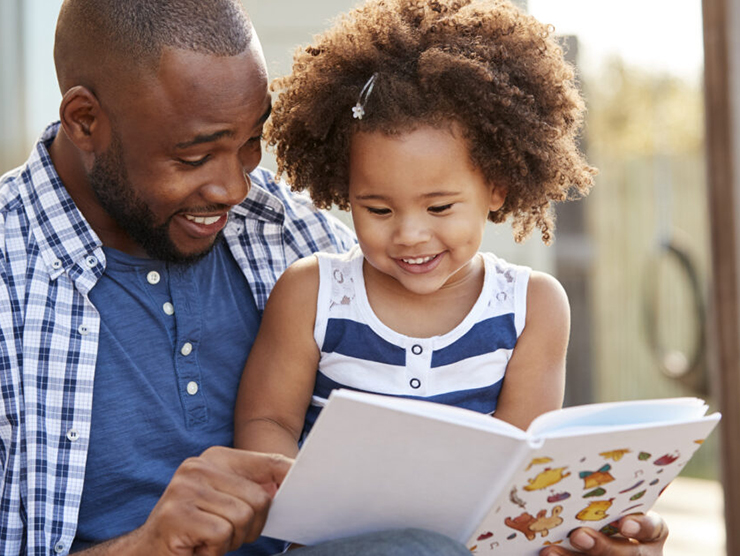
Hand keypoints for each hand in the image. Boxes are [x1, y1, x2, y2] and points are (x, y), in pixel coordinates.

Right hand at [135, 447, 291, 555]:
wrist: (146, 552)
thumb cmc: (195, 530)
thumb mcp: (227, 503)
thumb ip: (253, 488)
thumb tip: (293, 479)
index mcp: (215, 458)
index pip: (268, 462)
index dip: (289, 476)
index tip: (302, 484)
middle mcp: (199, 466)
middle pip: (260, 498)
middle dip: (251, 527)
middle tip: (227, 536)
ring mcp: (185, 488)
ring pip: (243, 518)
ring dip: (231, 541)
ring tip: (209, 541)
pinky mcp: (178, 514)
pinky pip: (222, 535)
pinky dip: (215, 551)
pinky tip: (198, 548)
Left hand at [539, 513, 667, 555]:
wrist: (595, 550)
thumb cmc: (599, 519)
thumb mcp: (607, 511)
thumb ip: (596, 504)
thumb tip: (567, 479)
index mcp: (648, 535)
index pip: (654, 529)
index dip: (641, 527)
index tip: (623, 524)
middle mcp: (642, 555)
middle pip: (630, 555)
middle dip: (603, 546)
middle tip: (577, 535)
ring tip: (550, 551)